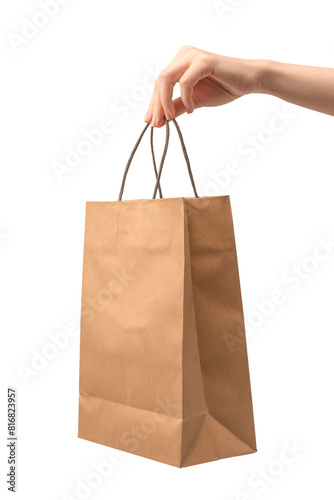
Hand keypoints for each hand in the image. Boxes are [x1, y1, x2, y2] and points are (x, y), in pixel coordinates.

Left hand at [144, 45, 261, 126]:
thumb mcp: (194, 102)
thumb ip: (177, 107)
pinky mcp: (203, 61)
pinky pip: (185, 82)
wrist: (249, 81)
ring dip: (165, 102)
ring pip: (167, 79)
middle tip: (155, 124)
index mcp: (180, 62)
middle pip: (160, 82)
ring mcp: (192, 56)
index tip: (150, 122)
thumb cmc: (224, 88)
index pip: (160, 84)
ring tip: (169, 118)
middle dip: (156, 105)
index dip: (154, 104)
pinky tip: (191, 109)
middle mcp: (184, 55)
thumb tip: (160, 120)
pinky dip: (185, 98)